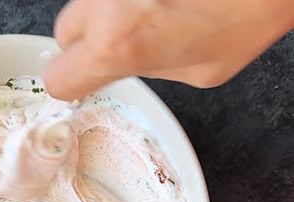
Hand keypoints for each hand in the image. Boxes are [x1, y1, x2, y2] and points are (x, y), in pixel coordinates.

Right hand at [43, 0, 293, 99]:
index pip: (58, 78)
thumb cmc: (252, 8)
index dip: (70, 84)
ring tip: (152, 13)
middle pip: (65, 31)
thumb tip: (133, 65)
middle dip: (88, 41)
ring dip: (108, 14)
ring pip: (87, 4)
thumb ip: (151, 71)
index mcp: (118, 45)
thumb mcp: (199, 71)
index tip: (81, 82)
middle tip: (124, 43)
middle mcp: (105, 4)